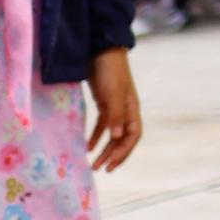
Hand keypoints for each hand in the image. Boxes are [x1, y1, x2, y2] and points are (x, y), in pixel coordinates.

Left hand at [86, 49, 141, 170]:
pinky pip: (101, 125)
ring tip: (93, 164)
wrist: (100, 50)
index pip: (133, 136)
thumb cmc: (109, 70)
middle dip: (113, 155)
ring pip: (112, 134)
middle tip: (100, 169)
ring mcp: (114, 107)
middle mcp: (125, 110)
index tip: (111, 165)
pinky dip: (95, 136)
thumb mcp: (112, 93)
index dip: (124, 152)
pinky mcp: (103, 103)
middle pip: (123, 138)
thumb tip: (117, 138)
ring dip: (104, 149)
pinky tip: (86, 147)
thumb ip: (114, 115)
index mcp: (132, 108)